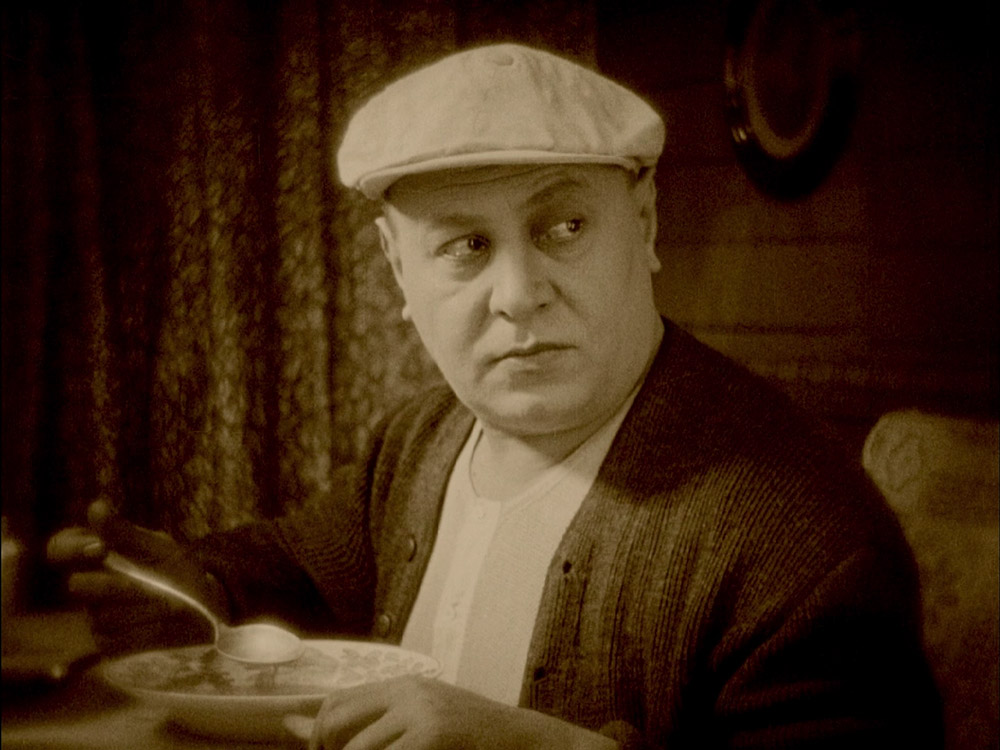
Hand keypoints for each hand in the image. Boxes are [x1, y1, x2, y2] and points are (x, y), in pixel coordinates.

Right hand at [46, 499, 225, 652]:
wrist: (205, 605)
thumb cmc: (178, 569)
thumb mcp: (160, 547)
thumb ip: (126, 533)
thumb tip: (96, 507)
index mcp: (97, 556)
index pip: (60, 548)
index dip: (72, 549)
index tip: (101, 548)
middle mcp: (90, 587)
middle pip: (77, 587)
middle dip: (119, 585)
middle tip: (154, 583)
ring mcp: (96, 618)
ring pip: (102, 617)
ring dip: (144, 609)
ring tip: (172, 604)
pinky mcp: (110, 645)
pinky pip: (116, 642)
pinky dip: (147, 632)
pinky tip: (166, 624)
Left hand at [307, 675, 617, 749]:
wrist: (531, 744)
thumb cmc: (476, 743)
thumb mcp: (423, 724)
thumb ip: (370, 725)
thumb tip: (296, 726)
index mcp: (404, 685)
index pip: (336, 704)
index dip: (319, 737)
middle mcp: (408, 691)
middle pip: (334, 721)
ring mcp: (421, 712)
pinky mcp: (433, 735)